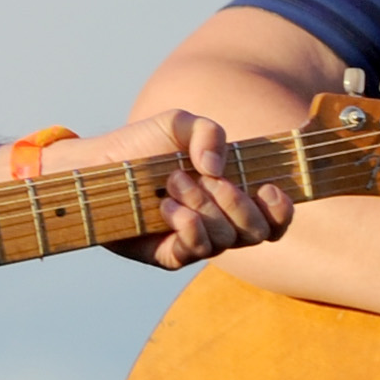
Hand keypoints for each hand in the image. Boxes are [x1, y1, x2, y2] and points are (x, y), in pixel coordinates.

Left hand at [50, 110, 292, 270]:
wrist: (98, 165)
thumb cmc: (142, 144)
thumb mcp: (179, 124)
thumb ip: (208, 132)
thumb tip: (218, 168)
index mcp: (233, 194)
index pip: (275, 219)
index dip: (281, 210)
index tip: (266, 187)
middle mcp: (220, 223)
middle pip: (256, 232)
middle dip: (236, 203)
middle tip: (204, 178)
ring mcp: (195, 241)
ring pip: (224, 240)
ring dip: (204, 207)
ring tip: (172, 183)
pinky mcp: (169, 255)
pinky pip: (194, 252)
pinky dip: (188, 227)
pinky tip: (167, 207)